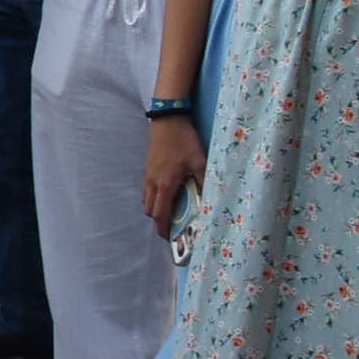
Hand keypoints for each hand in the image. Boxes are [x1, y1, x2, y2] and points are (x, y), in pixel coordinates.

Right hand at [144, 115, 206, 236]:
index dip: (163, 229)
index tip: (170, 239)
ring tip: (170, 208)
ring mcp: (147, 174)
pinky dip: (154, 196)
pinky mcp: (147, 166)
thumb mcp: (200, 161)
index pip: (159, 215)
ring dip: (155, 207)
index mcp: (165, 185)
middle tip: (172, 224)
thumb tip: (212, 199)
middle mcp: (152, 182)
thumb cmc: (183, 141)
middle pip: (149, 210)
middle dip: (158, 220)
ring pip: (146, 199)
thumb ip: (204, 181)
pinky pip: (146, 188)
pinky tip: (167, 190)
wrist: (167, 119)